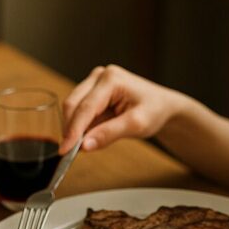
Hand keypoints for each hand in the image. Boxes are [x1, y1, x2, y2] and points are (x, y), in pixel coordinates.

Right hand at [59, 65, 182, 153]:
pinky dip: (82, 125)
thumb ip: (109, 134)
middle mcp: (99, 76)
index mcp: (111, 79)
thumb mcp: (136, 125)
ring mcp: (94, 81)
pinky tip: (93, 134)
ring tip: (89, 143)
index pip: (85, 108)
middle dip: (71, 129)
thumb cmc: (155, 110)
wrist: (163, 106)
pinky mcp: (92, 91)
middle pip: (73, 105)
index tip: (64, 150)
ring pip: (73, 108)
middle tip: (71, 153)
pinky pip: (80, 111)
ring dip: (76, 128)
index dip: (73, 130)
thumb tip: (84, 146)